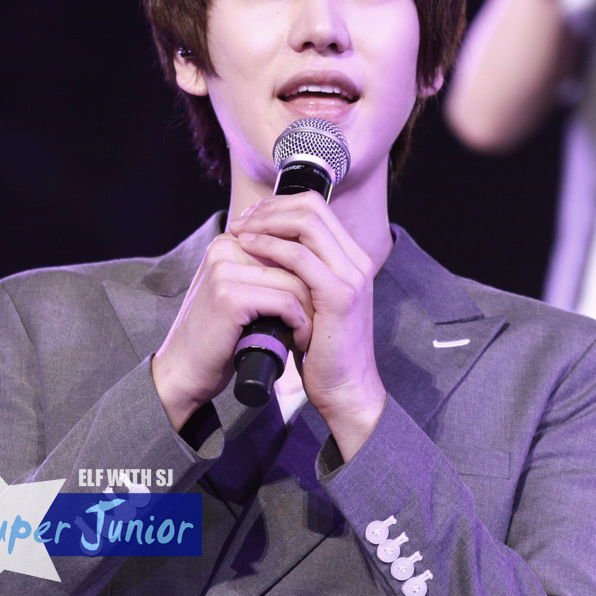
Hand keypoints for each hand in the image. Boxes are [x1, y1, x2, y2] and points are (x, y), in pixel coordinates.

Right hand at [153, 223, 311, 430]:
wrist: (187, 369)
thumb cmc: (223, 335)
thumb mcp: (246, 292)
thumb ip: (268, 269)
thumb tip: (318, 258)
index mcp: (231, 240)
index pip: (290, 240)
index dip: (311, 271)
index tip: (318, 300)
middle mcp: (225, 247)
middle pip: (295, 259)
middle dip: (314, 291)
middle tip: (318, 321)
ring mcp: (224, 270)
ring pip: (294, 281)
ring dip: (310, 312)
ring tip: (307, 334)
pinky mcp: (229, 295)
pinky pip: (285, 302)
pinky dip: (299, 324)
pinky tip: (297, 340)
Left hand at [229, 192, 385, 457]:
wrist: (345, 389)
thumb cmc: (322, 351)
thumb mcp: (312, 302)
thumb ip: (300, 275)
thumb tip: (265, 249)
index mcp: (351, 259)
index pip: (316, 208)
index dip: (279, 205)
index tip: (249, 217)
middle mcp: (356, 261)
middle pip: (312, 207)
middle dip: (269, 208)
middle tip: (241, 221)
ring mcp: (351, 277)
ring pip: (306, 224)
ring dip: (266, 223)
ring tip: (239, 232)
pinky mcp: (338, 296)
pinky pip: (300, 257)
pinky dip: (270, 247)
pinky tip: (248, 250)